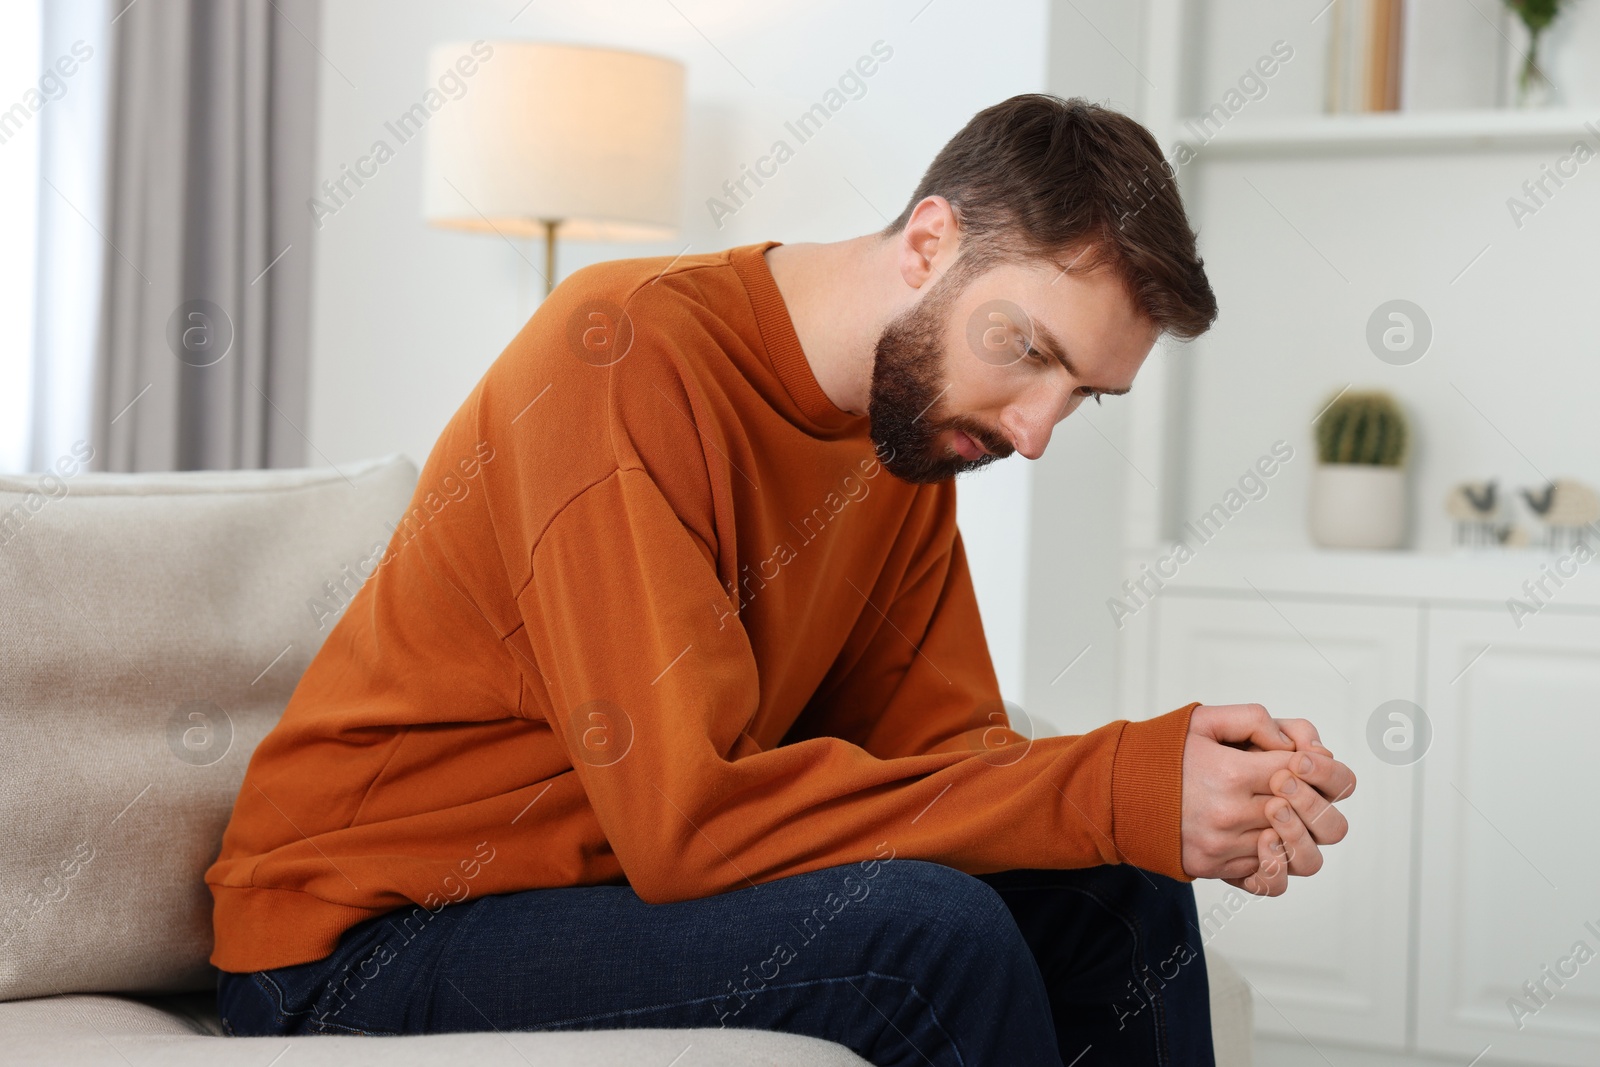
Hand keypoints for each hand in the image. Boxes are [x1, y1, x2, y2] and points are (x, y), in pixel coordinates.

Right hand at [1180, 703, 1356, 896]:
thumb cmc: (1162, 756)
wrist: (1116, 793)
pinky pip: (1268, 876)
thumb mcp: (1203, 721)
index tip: (1302, 761)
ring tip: (1284, 816)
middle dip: (1315, 798)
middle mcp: (1229, 814)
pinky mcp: (1215, 868)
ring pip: (1295, 852)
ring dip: (1299, 832)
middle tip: (1299, 789)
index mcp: (1230, 773)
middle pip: (1309, 816)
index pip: (1303, 771)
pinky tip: (1267, 839)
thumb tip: (1292, 745)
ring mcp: (1223, 846)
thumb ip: (1254, 720)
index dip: (1314, 764)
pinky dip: (1276, 857)